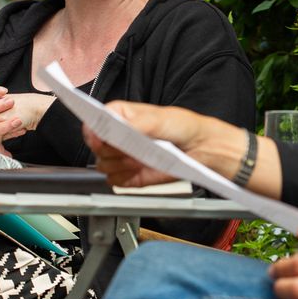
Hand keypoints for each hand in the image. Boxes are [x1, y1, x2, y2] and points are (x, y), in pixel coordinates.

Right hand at [84, 101, 280, 194]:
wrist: (204, 150)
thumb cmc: (187, 127)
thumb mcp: (164, 119)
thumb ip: (138, 122)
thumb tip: (116, 124)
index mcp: (125, 116)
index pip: (96, 119)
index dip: (93, 129)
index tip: (98, 138)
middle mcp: (121, 136)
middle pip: (97, 146)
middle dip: (111, 150)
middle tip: (131, 149)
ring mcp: (125, 156)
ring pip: (104, 165)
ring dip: (120, 165)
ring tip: (141, 159)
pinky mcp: (131, 175)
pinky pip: (116, 182)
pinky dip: (126, 179)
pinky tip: (142, 171)